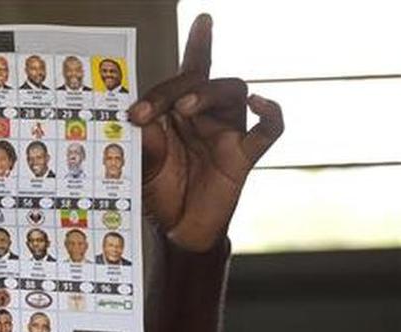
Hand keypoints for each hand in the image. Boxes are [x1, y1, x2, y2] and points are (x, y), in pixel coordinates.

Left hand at [130, 14, 283, 251]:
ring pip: (233, 91)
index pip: (191, 71)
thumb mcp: (142, 165)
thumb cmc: (159, 193)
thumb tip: (143, 120)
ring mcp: (227, 132)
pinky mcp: (243, 156)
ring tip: (184, 108)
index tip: (204, 21)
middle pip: (202, 79)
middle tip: (145, 112)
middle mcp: (206, 115)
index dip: (201, 44)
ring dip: (208, 93)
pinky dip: (270, 113)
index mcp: (180, 111)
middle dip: (173, 88)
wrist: (176, 230)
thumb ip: (146, 142)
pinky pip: (269, 130)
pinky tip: (259, 101)